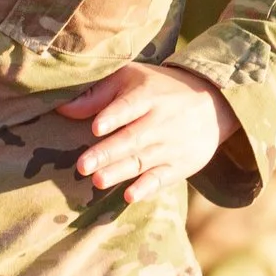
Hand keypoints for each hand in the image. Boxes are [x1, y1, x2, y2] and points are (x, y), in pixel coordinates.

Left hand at [61, 60, 234, 203]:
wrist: (213, 103)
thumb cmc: (159, 89)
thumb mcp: (132, 79)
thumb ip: (98, 94)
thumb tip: (62, 107)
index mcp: (148, 95)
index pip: (130, 106)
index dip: (114, 116)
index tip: (96, 127)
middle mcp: (161, 121)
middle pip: (132, 138)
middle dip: (107, 153)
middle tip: (82, 165)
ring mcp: (171, 145)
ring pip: (143, 160)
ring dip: (120, 172)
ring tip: (98, 180)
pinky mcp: (179, 166)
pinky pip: (162, 178)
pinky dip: (146, 188)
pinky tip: (130, 196)